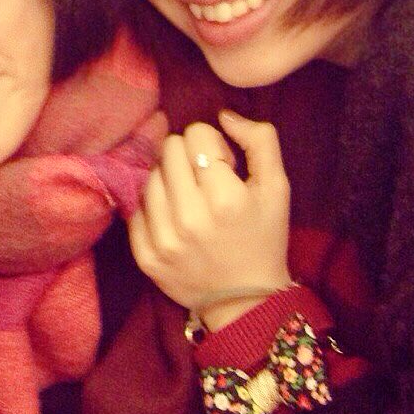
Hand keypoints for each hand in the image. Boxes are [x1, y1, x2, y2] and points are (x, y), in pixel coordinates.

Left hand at [129, 113, 291, 328]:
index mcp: (225, 197)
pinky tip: (173, 217)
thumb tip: (223, 115)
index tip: (223, 165)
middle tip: (204, 179)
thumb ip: (260, 140)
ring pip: (150, 177)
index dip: (212, 143)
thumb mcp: (277, 186)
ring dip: (169, 180)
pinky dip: (153, 207)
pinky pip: (136, 209)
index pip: (195, 135)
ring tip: (188, 198)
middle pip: (169, 151)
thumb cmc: (263, 237)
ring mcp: (163, 240)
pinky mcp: (145, 257)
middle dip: (188, 157)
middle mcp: (189, 218)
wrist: (246, 298)